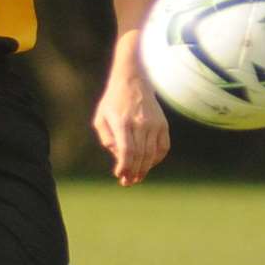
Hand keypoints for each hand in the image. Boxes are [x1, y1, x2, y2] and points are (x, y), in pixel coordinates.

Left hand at [93, 71, 169, 185]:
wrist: (133, 81)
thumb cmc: (112, 102)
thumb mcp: (101, 118)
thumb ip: (106, 138)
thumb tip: (118, 156)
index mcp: (122, 122)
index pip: (127, 151)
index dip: (125, 166)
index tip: (120, 175)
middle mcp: (140, 124)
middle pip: (140, 155)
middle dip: (134, 172)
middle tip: (127, 182)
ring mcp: (154, 124)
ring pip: (152, 153)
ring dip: (145, 169)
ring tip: (137, 178)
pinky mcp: (163, 124)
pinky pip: (163, 147)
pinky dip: (157, 159)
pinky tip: (149, 164)